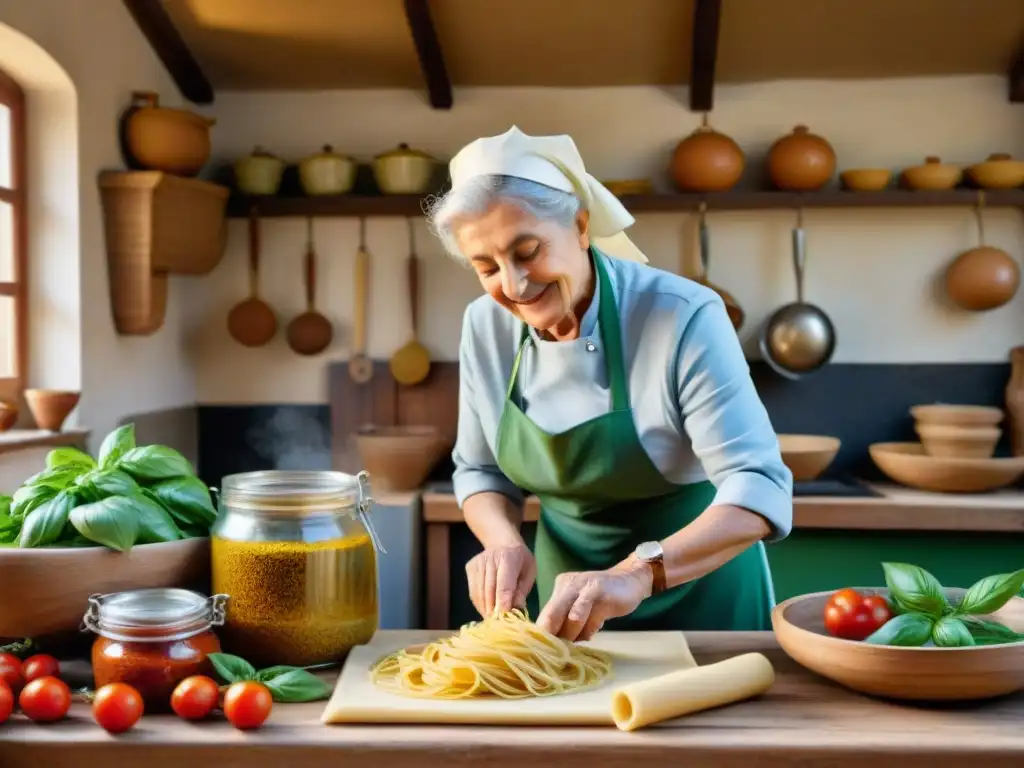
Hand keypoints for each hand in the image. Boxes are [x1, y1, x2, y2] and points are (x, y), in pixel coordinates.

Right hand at [465, 543, 535, 617]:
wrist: (503, 543)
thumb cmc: (521, 561)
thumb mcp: (529, 572)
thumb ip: (523, 590)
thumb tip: (517, 608)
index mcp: (508, 558)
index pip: (504, 584)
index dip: (503, 603)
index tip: (504, 619)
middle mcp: (490, 558)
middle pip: (489, 590)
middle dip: (494, 611)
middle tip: (499, 627)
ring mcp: (478, 563)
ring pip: (479, 593)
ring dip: (485, 610)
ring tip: (493, 622)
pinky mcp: (470, 568)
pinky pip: (473, 591)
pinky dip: (479, 604)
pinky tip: (486, 611)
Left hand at [536, 564, 651, 640]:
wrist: (629, 580)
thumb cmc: (600, 598)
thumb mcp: (578, 604)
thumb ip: (565, 618)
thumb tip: (551, 644)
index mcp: (562, 586)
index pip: (545, 612)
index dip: (543, 634)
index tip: (543, 651)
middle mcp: (571, 584)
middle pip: (552, 614)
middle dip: (552, 636)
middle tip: (555, 652)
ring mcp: (587, 589)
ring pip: (572, 619)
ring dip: (573, 635)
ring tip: (577, 641)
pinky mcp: (603, 596)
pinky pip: (592, 620)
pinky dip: (590, 631)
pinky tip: (593, 632)